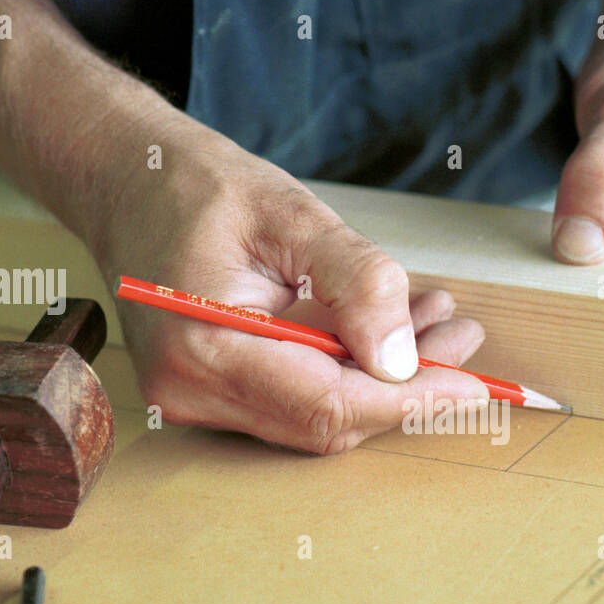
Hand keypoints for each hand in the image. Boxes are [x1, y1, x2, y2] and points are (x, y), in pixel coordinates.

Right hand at [95, 130, 488, 453]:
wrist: (129, 182)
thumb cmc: (199, 187)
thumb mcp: (293, 214)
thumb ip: (357, 283)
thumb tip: (405, 360)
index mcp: (204, 348)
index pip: (329, 405)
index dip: (410, 401)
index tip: (474, 384)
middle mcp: (192, 392)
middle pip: (329, 421)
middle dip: (408, 387)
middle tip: (463, 338)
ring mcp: (196, 401)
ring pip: (320, 416)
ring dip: (385, 378)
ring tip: (435, 322)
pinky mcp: (210, 395)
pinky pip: (297, 402)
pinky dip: (350, 371)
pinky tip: (388, 330)